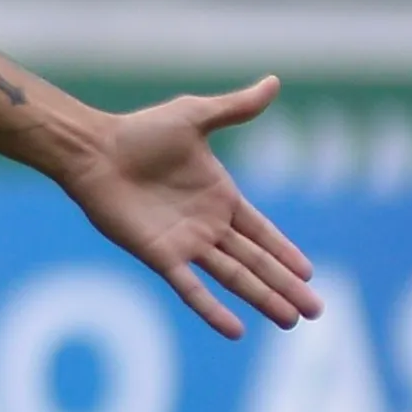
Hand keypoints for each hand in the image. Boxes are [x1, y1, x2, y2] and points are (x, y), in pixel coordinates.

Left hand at [56, 77, 321, 340]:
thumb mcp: (195, 117)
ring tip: (291, 320)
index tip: (309, 272)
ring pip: (234, 277)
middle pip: (256, 261)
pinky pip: (191, 288)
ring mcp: (185, 243)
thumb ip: (236, 108)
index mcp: (219, 196)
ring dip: (263, 299)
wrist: (94, 150)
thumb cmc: (139, 132)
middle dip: (286, 285)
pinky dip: (213, 309)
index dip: (285, 251)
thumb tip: (274, 81)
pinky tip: (236, 330)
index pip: (262, 231)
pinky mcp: (160, 255)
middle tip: (316, 311)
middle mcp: (207, 225)